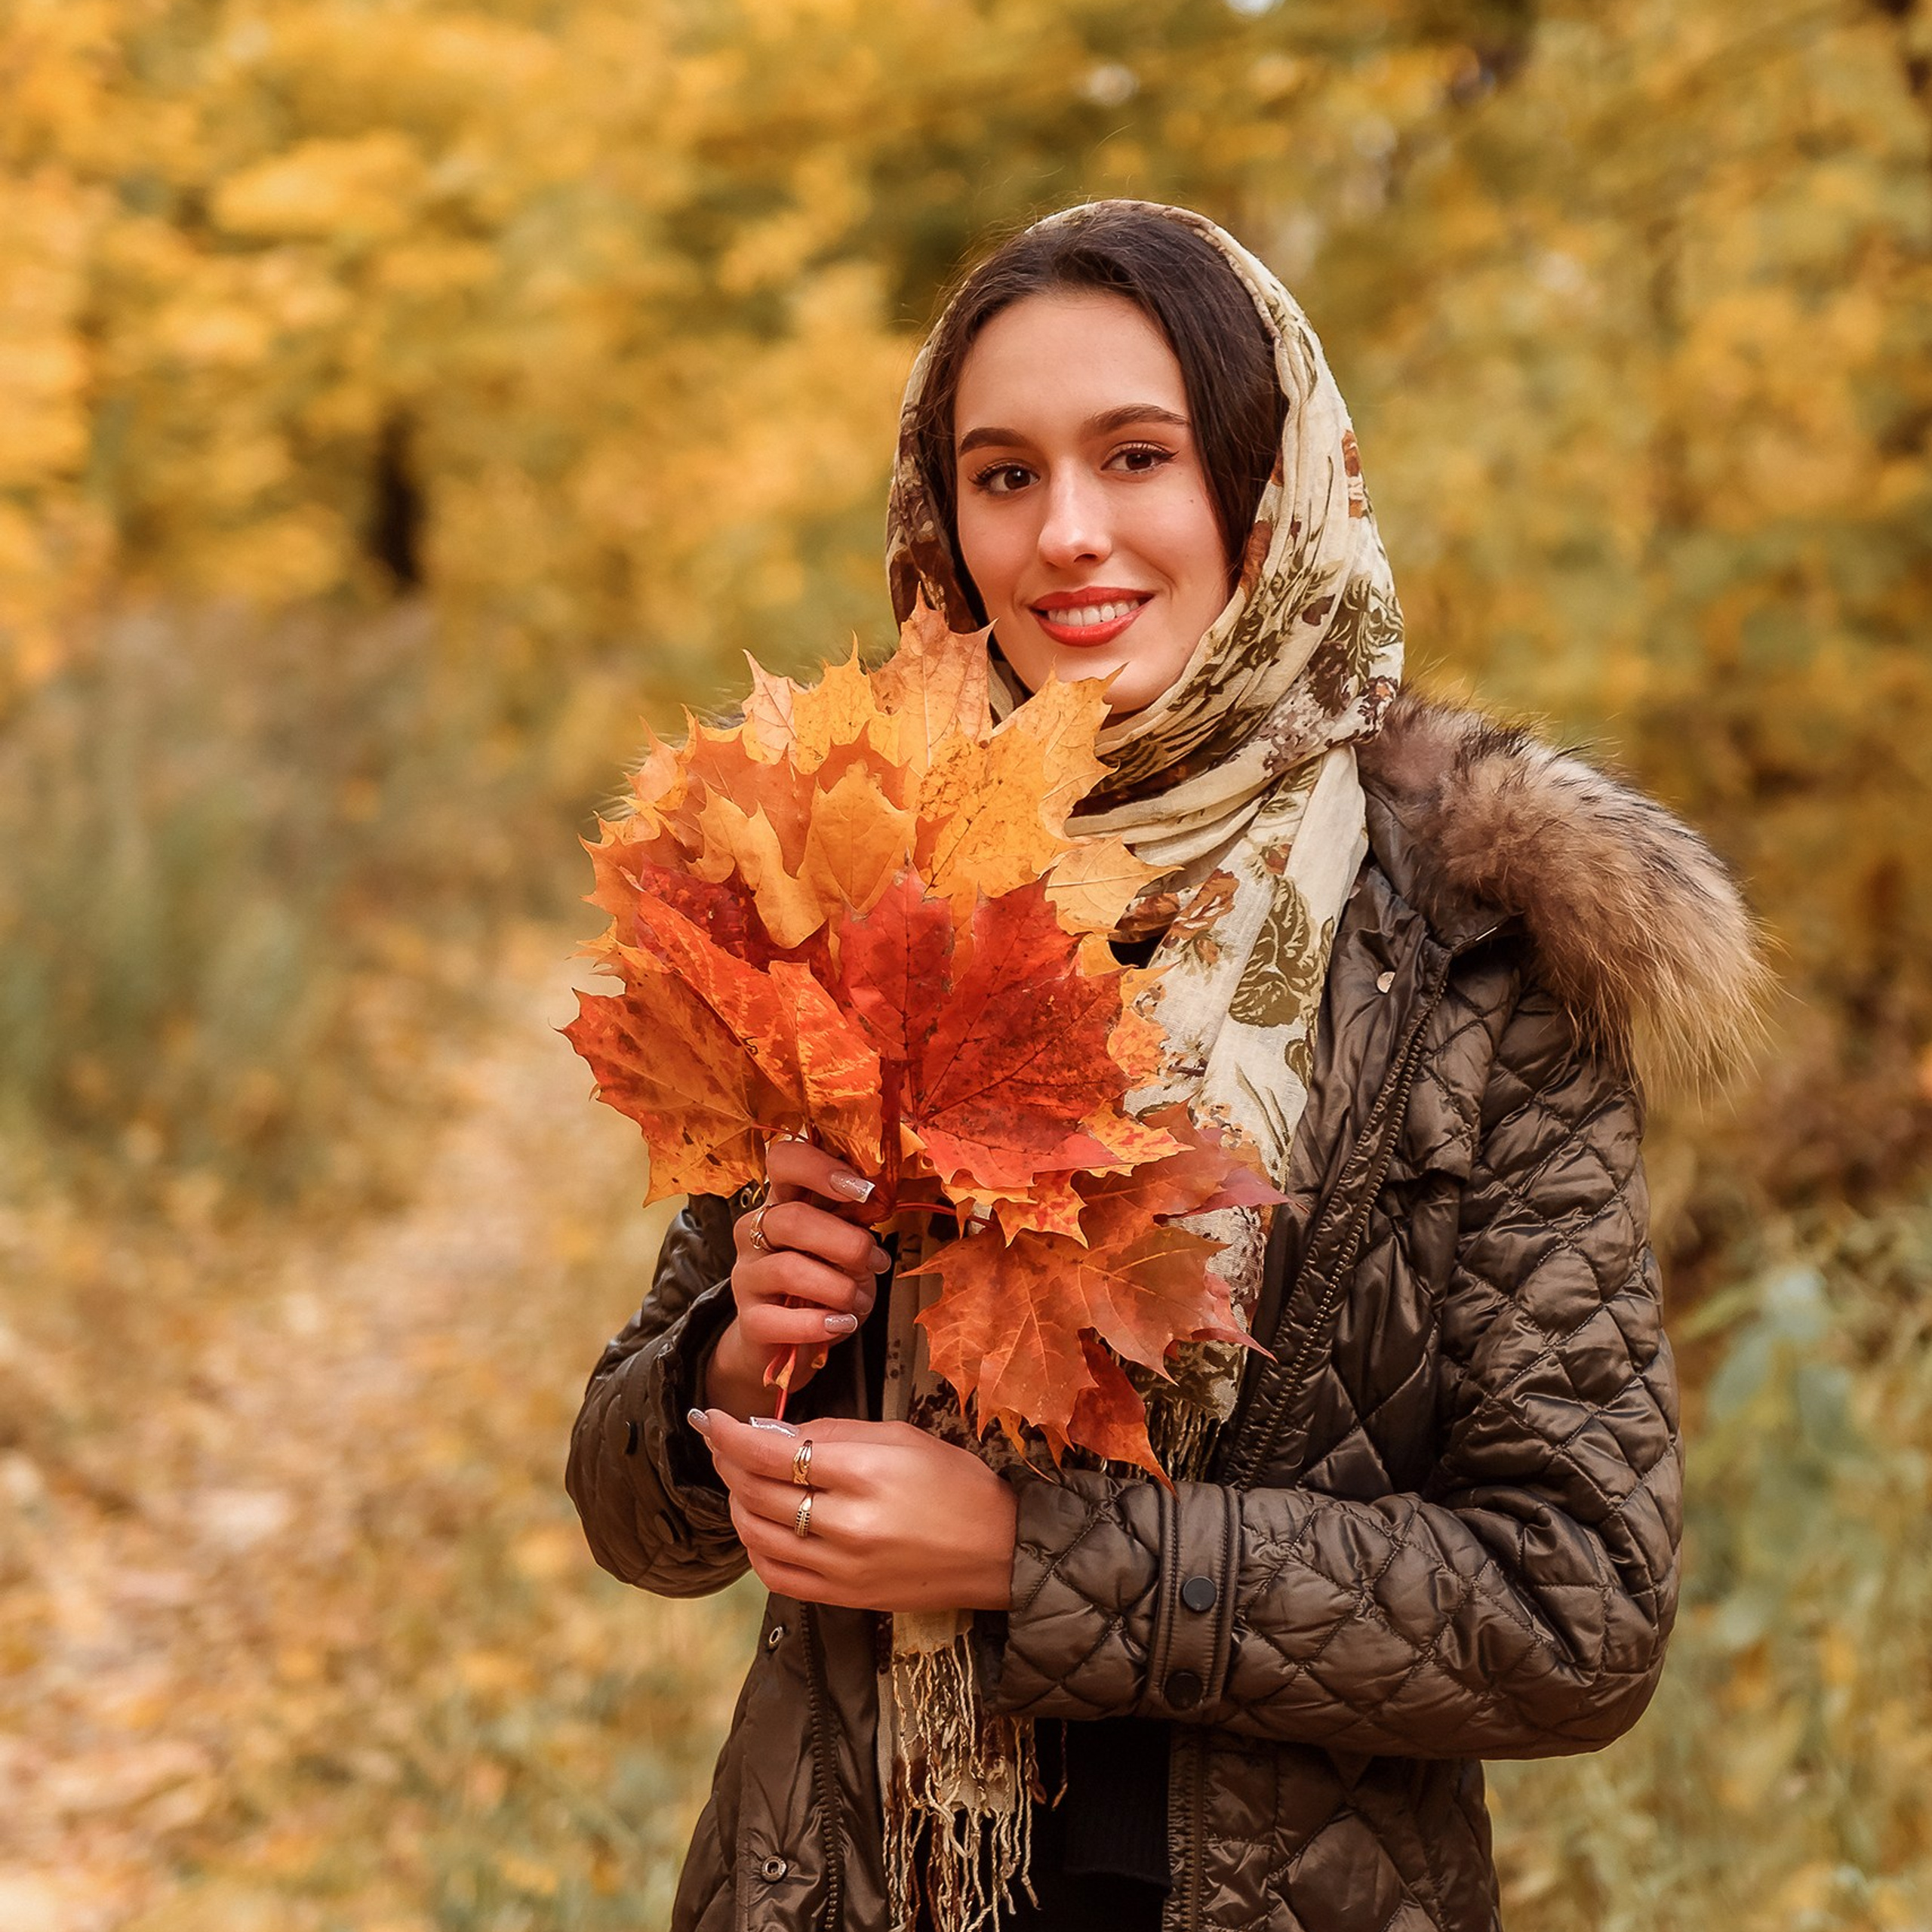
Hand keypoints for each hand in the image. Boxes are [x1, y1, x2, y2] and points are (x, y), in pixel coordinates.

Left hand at [687, 1409, 1018, 1613]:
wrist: (996, 1551)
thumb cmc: (955, 1483)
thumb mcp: (901, 1436)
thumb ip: (834, 1432)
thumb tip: (773, 1431)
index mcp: (864, 1474)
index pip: (772, 1453)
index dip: (730, 1434)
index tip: (709, 1417)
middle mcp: (846, 1525)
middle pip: (757, 1491)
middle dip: (727, 1461)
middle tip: (720, 1441)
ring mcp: (840, 1568)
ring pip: (757, 1533)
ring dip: (735, 1501)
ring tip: (738, 1479)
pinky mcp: (842, 1597)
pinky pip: (775, 1575)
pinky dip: (754, 1546)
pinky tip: (757, 1523)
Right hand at [702, 1138, 888, 1419]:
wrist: (786, 1339)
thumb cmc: (823, 1281)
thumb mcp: (842, 1245)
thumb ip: (853, 1220)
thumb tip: (879, 1201)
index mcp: (781, 1201)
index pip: (783, 1160)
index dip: (820, 1168)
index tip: (864, 1191)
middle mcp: (755, 1231)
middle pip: (792, 1218)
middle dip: (847, 1242)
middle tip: (877, 1262)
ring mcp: (747, 1275)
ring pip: (789, 1269)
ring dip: (840, 1288)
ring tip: (859, 1302)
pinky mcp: (749, 1319)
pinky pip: (780, 1320)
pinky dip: (820, 1323)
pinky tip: (841, 1324)